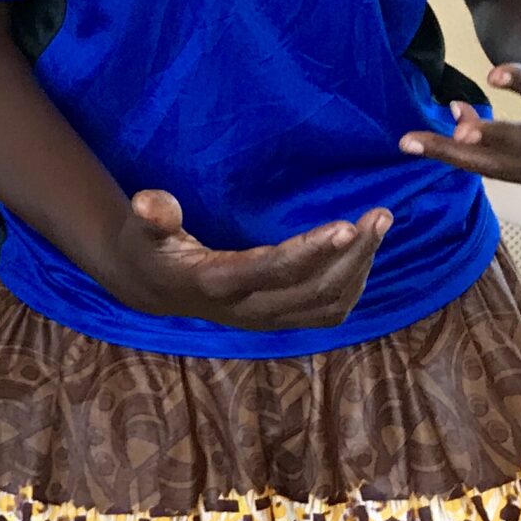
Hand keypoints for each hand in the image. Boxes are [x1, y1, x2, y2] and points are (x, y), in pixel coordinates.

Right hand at [106, 189, 391, 330]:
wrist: (152, 287)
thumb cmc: (148, 248)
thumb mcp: (141, 230)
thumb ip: (151, 216)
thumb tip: (150, 201)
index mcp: (217, 284)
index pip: (274, 271)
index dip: (311, 251)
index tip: (346, 224)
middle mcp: (248, 310)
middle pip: (315, 291)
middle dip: (353, 255)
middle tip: (380, 216)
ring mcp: (268, 320)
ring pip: (329, 305)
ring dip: (360, 268)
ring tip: (378, 226)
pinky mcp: (280, 319)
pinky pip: (328, 312)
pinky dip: (353, 284)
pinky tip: (363, 253)